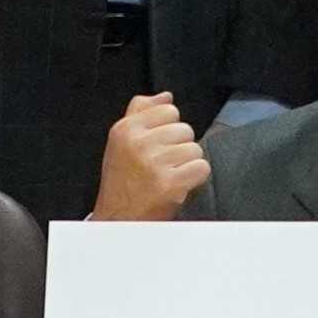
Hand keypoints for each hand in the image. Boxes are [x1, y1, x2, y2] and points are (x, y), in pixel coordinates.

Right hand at [90, 91, 208, 221]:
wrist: (116, 222)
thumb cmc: (122, 183)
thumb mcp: (121, 142)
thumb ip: (141, 113)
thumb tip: (166, 95)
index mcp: (126, 129)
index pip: (168, 110)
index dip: (169, 130)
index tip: (158, 147)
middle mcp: (138, 143)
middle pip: (184, 129)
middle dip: (179, 148)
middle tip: (162, 166)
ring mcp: (154, 162)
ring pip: (195, 149)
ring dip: (187, 165)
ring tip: (169, 176)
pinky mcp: (169, 183)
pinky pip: (201, 167)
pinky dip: (195, 178)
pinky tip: (178, 185)